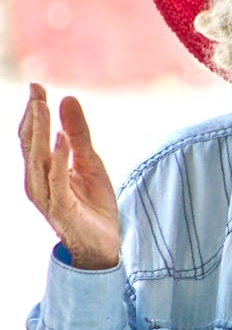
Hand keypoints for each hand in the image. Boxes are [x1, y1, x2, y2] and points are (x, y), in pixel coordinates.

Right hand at [18, 83, 119, 269]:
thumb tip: (67, 98)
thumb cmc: (92, 203)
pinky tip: (63, 140)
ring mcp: (47, 196)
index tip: (37, 86)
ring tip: (42, 107)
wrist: (105, 242)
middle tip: (36, 91)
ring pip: (37, 160)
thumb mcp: (90, 161)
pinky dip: (59, 159)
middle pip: (29, 144)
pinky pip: (58, 180)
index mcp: (41, 170)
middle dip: (31, 117)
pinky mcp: (61, 209)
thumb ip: (78, 133)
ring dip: (39, 132)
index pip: (31, 136)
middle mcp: (37, 182)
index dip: (32, 111)